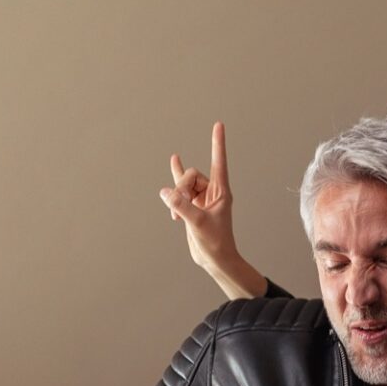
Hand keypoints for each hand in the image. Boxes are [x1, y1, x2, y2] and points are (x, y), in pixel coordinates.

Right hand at [161, 123, 236, 266]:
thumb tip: (165, 192)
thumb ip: (181, 206)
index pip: (219, 162)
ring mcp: (201, 199)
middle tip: (178, 209)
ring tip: (175, 215)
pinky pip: (180, 192)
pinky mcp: (192, 207)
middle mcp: (212, 192)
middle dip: (181, 188)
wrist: (215, 260)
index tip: (219, 125)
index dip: (217, 143)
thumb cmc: (215, 243)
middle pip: (192, 176)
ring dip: (176, 196)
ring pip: (184, 185)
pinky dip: (173, 190)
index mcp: (221, 192)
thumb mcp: (198, 223)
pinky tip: (174, 161)